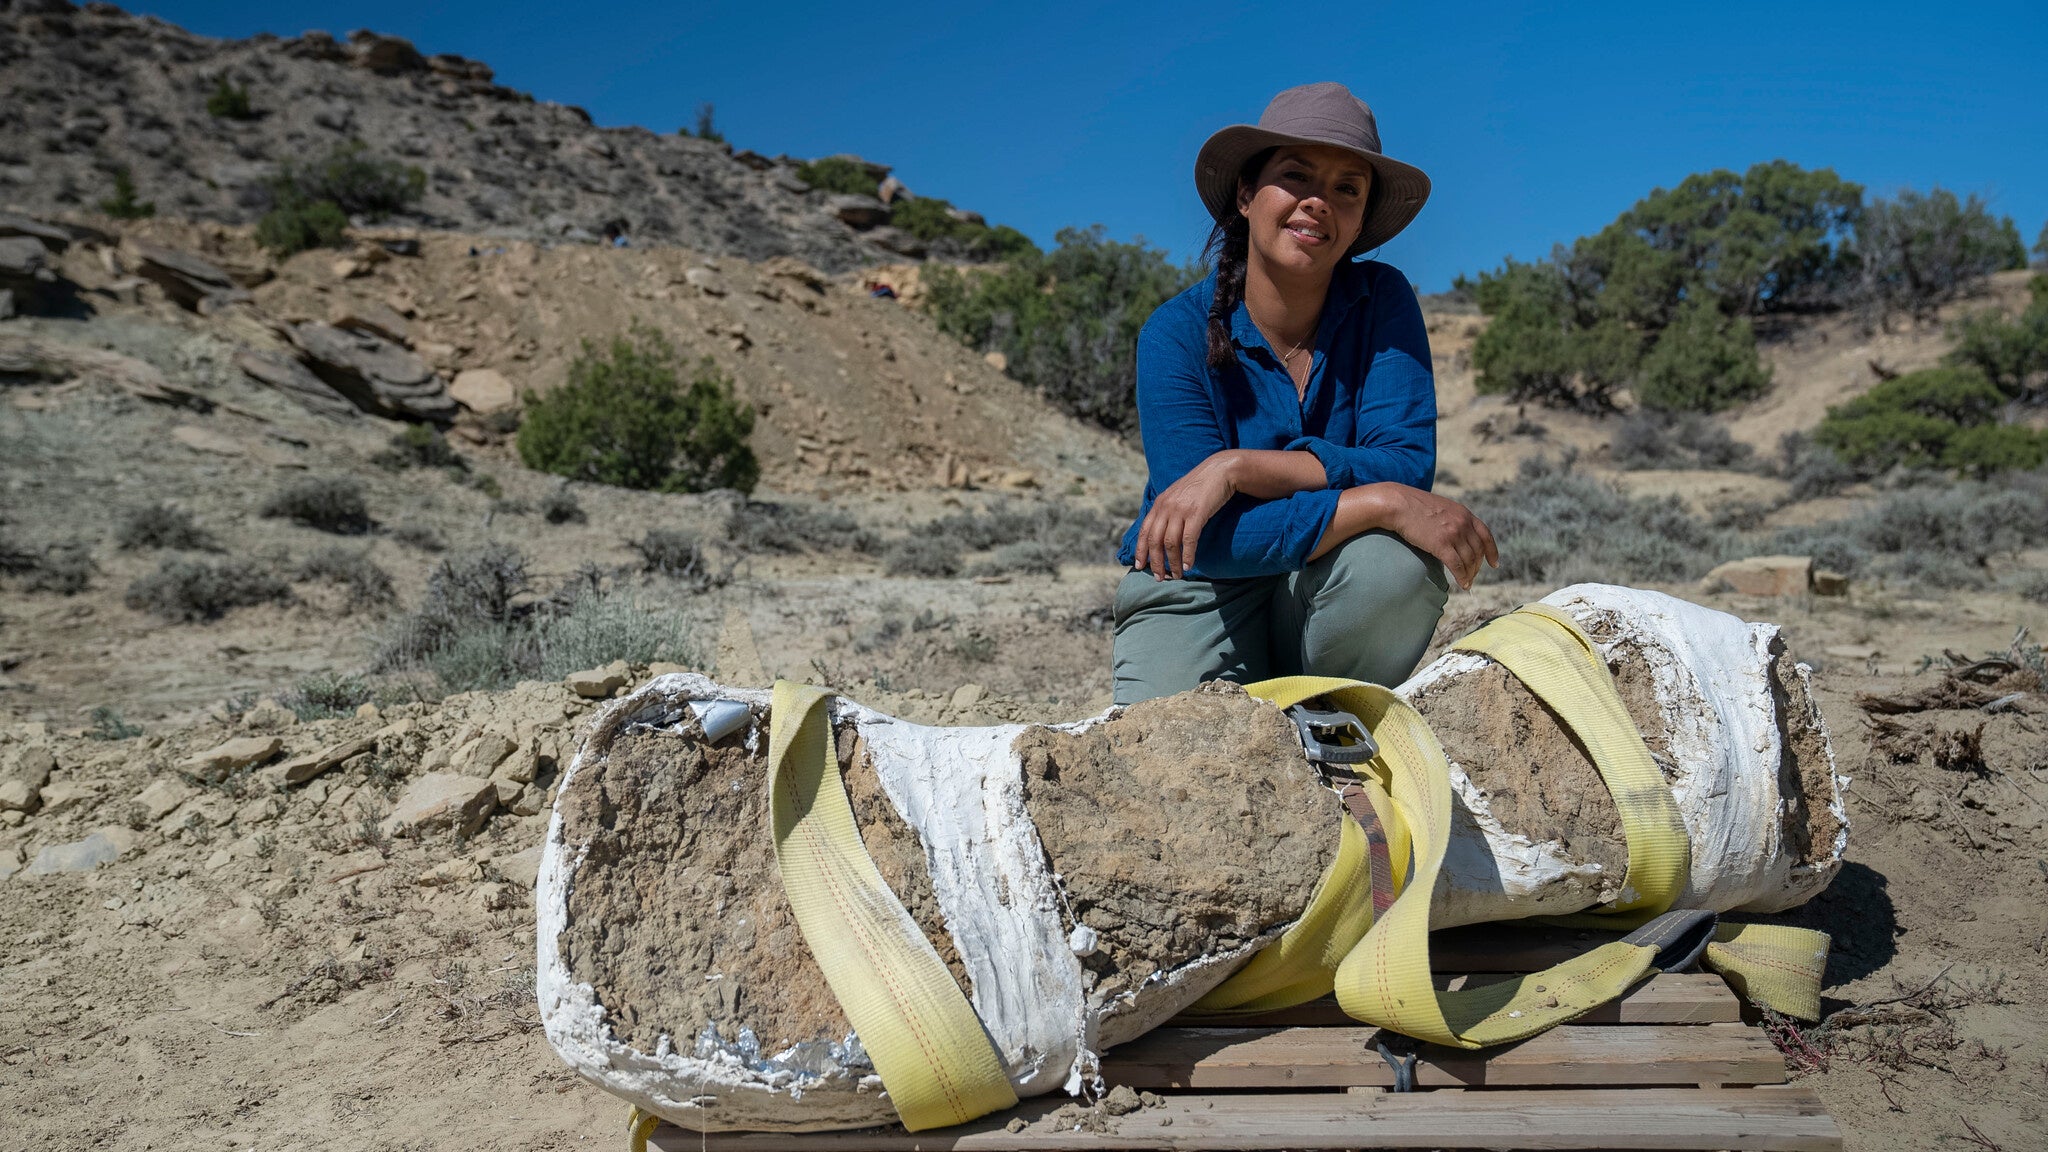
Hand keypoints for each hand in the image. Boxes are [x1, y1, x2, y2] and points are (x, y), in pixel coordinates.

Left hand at [1134, 452, 1237, 578]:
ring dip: (1172, 563)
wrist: (1220, 471)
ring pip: (1170, 543)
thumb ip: (1167, 510)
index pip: (1144, 531)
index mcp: (1160, 503)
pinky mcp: (1197, 513)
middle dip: (1156, 562)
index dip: (1141, 551)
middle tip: (1159, 578)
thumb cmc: (1200, 486)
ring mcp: (1181, 510)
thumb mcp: (1177, 495)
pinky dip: (1187, 555)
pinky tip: (1189, 566)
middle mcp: (1167, 507)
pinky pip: (1189, 539)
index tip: (1139, 566)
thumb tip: (1160, 532)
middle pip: (1155, 541)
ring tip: (1176, 576)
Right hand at [1374, 484, 1498, 589]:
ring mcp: (1453, 534)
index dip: (1492, 551)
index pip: (1486, 535)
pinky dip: (1462, 577)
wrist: (1398, 504)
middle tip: (1473, 575)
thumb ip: (1452, 519)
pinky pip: (1457, 566)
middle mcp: (1463, 523)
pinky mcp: (1441, 545)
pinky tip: (1462, 584)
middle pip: (1478, 550)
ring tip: (1467, 582)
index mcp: (1464, 513)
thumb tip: (1454, 534)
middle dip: (1477, 566)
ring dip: (1470, 574)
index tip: (1494, 563)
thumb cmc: (1413, 506)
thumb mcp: (1441, 507)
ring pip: (1469, 560)